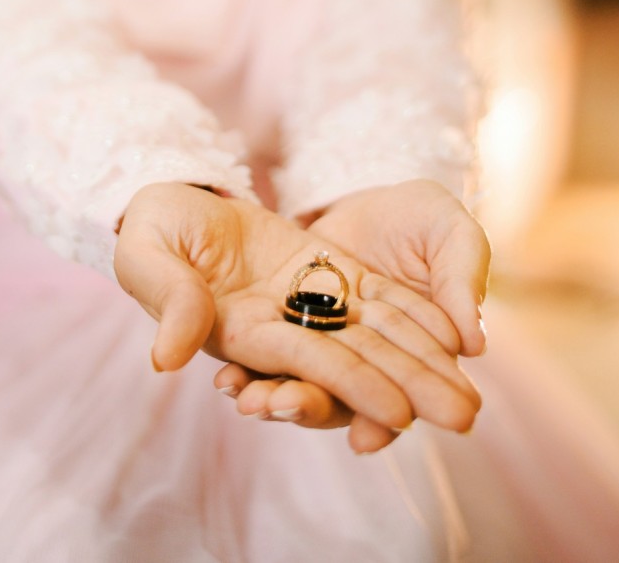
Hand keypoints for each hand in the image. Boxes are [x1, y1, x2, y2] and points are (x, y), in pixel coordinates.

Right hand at [114, 183, 480, 451]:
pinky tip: (456, 335)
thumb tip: (165, 359)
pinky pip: (376, 295)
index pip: (306, 362)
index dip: (352, 384)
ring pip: (375, 334)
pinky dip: (415, 314)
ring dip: (424, 362)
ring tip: (471, 394)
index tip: (399, 415)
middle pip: (356, 361)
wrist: (176, 201)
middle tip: (465, 418)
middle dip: (409, 389)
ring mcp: (307, 298)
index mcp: (238, 329)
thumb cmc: (151, 230)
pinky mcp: (324, 269)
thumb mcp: (148, 255)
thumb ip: (165, 301)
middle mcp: (281, 325)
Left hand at [214, 180, 489, 444]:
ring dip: (272, 398)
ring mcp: (318, 342)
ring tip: (248, 400)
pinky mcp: (282, 322)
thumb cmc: (423, 218)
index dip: (384, 422)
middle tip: (282, 408)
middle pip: (336, 399)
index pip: (396, 398)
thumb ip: (461, 282)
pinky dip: (246, 370)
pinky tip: (227, 378)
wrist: (371, 195)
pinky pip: (264, 353)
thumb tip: (473, 346)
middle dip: (310, 409)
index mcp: (406, 352)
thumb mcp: (449, 234)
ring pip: (296, 382)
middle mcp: (359, 360)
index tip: (367, 438)